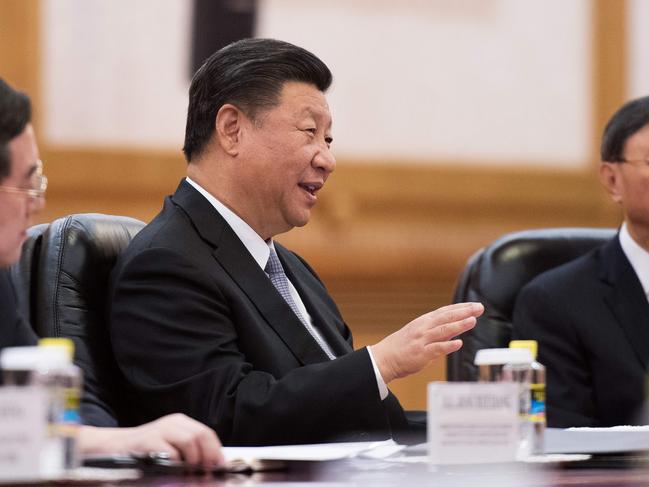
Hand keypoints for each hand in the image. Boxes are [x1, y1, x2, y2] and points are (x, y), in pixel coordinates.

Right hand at [78, 413, 223, 468]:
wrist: (112, 448)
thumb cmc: (145, 451)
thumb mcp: (170, 446)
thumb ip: (189, 452)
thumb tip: (210, 465)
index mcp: (180, 423)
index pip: (206, 433)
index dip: (215, 451)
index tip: (219, 467)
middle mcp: (172, 423)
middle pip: (200, 436)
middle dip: (207, 457)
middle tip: (205, 473)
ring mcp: (159, 431)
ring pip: (189, 442)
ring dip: (192, 462)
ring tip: (188, 474)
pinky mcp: (148, 442)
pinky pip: (170, 453)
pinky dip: (175, 465)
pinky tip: (171, 472)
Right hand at [370, 302, 482, 382]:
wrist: (385, 358)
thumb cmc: (403, 346)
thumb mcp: (419, 333)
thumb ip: (438, 331)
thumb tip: (456, 328)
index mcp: (424, 322)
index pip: (445, 311)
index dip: (460, 307)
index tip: (474, 305)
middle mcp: (423, 328)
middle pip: (446, 317)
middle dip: (464, 312)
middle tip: (479, 308)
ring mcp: (422, 340)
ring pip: (443, 330)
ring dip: (458, 325)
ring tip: (472, 320)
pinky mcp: (421, 353)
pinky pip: (436, 349)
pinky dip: (448, 346)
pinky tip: (459, 343)